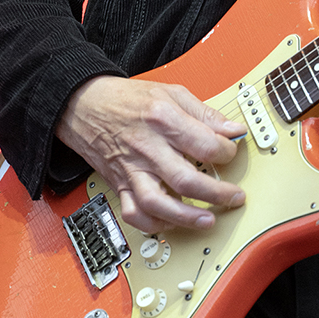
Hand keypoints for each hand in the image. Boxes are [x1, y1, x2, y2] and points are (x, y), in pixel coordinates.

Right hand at [56, 75, 247, 232]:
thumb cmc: (128, 99)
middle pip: (185, 179)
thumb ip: (204, 113)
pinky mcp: (120, 184)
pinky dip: (152, 224)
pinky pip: (133, 213)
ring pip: (158, 204)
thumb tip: (232, 130)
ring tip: (207, 220)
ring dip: (185, 217)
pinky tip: (171, 222)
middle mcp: (147, 148)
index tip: (231, 152)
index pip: (204, 144)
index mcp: (163, 120)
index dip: (227, 152)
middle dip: (216, 193)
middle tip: (234, 196)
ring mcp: (131, 170)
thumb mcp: (171, 92)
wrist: (84, 105)